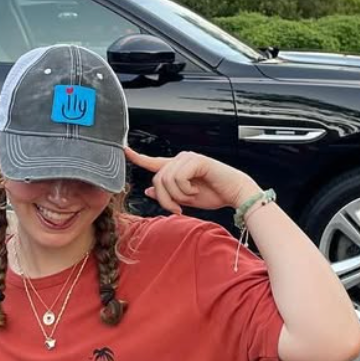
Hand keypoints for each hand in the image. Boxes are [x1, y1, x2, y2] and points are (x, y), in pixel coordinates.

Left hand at [124, 147, 259, 215]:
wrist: (235, 194)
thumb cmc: (214, 194)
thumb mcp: (184, 198)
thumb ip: (167, 194)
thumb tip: (148, 191)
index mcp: (176, 167)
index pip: (152, 161)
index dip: (137, 157)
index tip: (124, 151)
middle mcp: (180, 159)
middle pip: (157, 180)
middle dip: (165, 199)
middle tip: (178, 209)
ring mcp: (187, 158)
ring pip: (166, 180)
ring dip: (178, 196)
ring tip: (191, 197)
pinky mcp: (196, 160)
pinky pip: (179, 178)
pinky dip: (186, 190)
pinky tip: (196, 190)